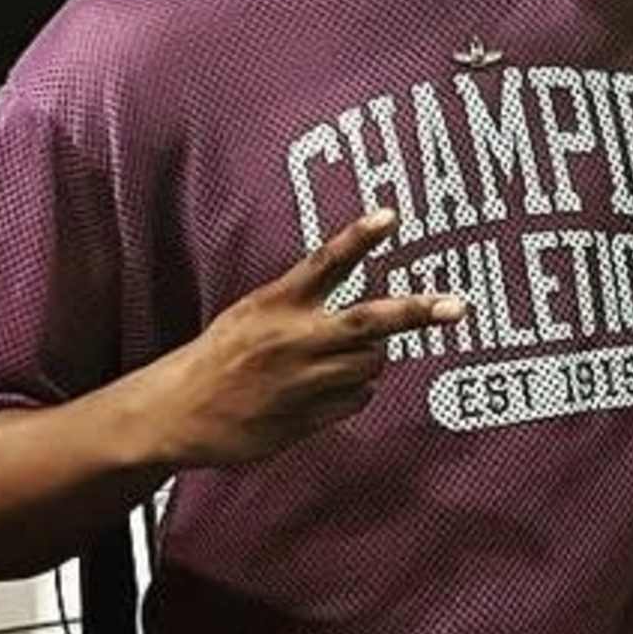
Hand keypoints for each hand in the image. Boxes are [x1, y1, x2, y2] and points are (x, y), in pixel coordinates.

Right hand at [147, 210, 462, 468]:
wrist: (175, 412)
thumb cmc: (220, 355)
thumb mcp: (251, 312)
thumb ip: (299, 300)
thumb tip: (354, 303)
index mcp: (275, 304)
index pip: (324, 262)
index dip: (358, 238)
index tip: (391, 215)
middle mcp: (292, 339)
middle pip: (368, 321)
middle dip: (416, 312)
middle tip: (457, 306)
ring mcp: (301, 382)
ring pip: (370, 365)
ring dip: (369, 360)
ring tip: (336, 360)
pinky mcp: (303, 418)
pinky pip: (356, 400)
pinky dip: (353, 392)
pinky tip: (324, 391)